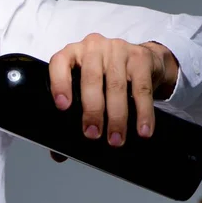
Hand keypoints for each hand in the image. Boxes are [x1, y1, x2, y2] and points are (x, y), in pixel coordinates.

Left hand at [48, 33, 178, 161]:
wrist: (142, 59)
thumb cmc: (104, 76)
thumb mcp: (85, 87)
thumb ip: (72, 116)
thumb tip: (59, 154)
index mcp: (72, 54)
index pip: (60, 63)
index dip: (59, 84)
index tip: (63, 107)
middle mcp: (93, 47)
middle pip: (91, 79)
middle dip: (92, 110)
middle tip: (92, 134)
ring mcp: (117, 50)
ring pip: (116, 86)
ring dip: (117, 117)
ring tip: (115, 139)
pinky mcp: (140, 58)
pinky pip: (141, 88)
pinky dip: (142, 112)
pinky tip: (142, 129)